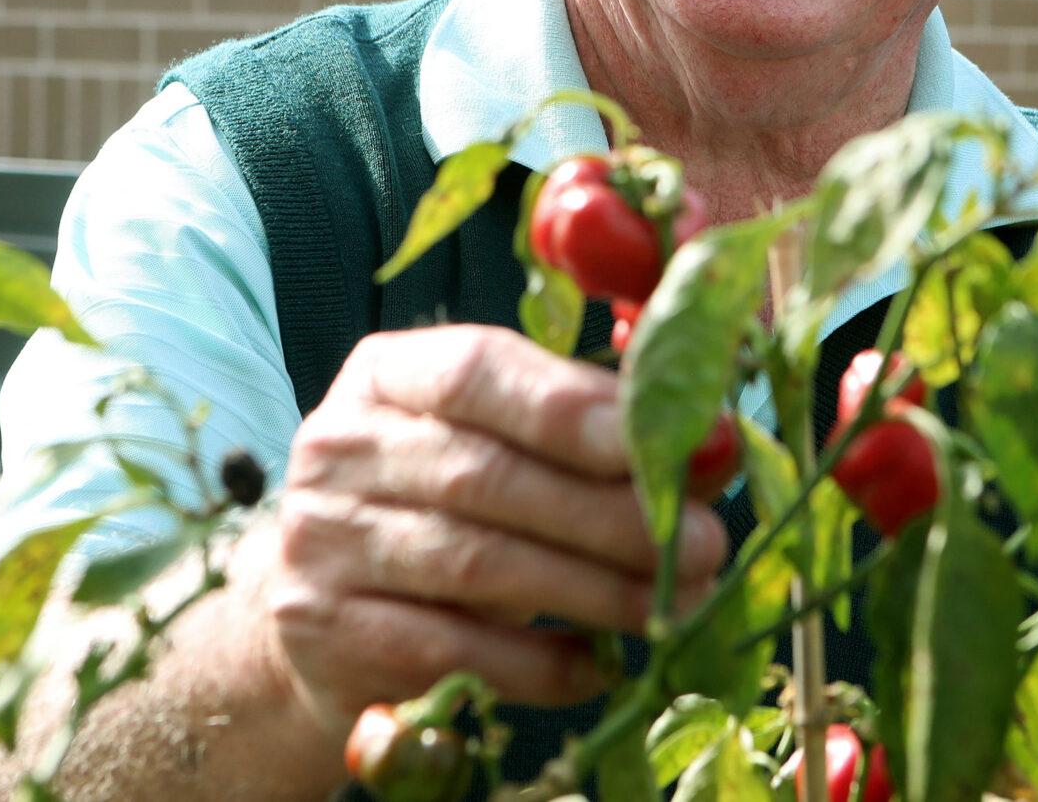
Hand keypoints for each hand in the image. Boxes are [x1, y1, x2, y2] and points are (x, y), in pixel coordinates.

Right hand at [257, 324, 727, 736]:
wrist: (333, 615)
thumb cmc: (448, 511)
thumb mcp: (510, 451)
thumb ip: (603, 436)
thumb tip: (715, 444)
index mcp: (387, 374)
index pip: (478, 371)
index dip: (574, 409)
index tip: (663, 444)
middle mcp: (338, 445)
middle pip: (486, 476)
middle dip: (610, 513)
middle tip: (704, 545)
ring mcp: (322, 541)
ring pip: (476, 564)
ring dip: (593, 589)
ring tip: (674, 606)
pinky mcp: (327, 633)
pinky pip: (453, 650)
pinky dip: (540, 663)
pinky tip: (598, 665)